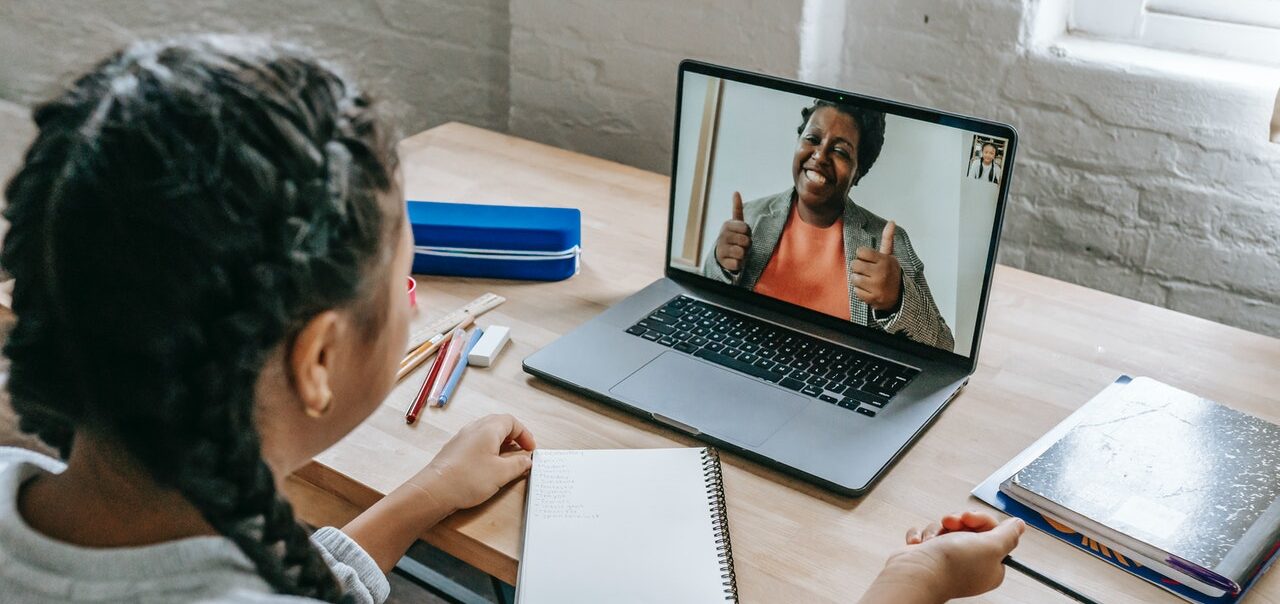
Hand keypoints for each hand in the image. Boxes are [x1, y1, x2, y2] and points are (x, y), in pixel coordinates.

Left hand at [407, 414, 535, 512]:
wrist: (435, 490)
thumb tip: (527, 460)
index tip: (530, 448)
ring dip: (500, 442)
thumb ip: (518, 464)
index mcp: (488, 429)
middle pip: (498, 424)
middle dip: (513, 435)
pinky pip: (475, 442)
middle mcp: (474, 429)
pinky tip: (488, 464)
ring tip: (507, 458)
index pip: (511, 421)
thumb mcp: (501, 473)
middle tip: (521, 449)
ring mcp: (462, 438)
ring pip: (486, 433)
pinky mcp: (454, 450)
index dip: (524, 434)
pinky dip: (487, 449)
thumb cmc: (467, 479)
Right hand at [713, 192, 751, 272]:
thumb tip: (736, 191)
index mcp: (727, 225)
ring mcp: (721, 249)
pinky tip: (733, 261)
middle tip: (741, 245)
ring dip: (744, 255)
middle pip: (746, 241)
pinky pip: (738, 263)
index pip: (746, 228)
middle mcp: (722, 236)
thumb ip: (737, 208)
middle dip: (747, 245)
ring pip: (742, 252)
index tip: (743, 234)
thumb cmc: (734, 238)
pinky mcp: (723, 262)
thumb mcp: (736, 224)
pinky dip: (739, 264)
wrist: (722, 255)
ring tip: (738, 253)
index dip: (748, 233)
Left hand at [852, 221, 902, 311]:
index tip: (868, 260)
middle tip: (867, 271)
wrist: (899, 295)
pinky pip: (856, 291)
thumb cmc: (890, 273)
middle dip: (858, 268)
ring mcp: (877, 287)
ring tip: (867, 280)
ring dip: (858, 280)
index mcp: (884, 260)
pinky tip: (869, 290)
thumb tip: (891, 222)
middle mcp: (881, 273)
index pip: (861, 252)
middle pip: (854, 264)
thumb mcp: (890, 256)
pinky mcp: (872, 298)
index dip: (862, 255)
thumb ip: (887, 239)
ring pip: (853, 278)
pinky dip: (860, 291)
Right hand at [880, 511, 1024, 600]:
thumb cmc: (951, 566)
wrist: (916, 573)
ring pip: (946, 529)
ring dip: (937, 529)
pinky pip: (927, 536)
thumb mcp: (991, 546)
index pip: (993, 532)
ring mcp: (948, 559)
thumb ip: (1008, 535)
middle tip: (951, 525)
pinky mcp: (929, 555)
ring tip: (933, 540)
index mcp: (990, 565)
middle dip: (957, 521)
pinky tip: (921, 544)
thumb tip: (1019, 525)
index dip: (980, 521)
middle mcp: (971, 563)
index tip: (970, 519)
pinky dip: (922, 536)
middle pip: (969, 528)